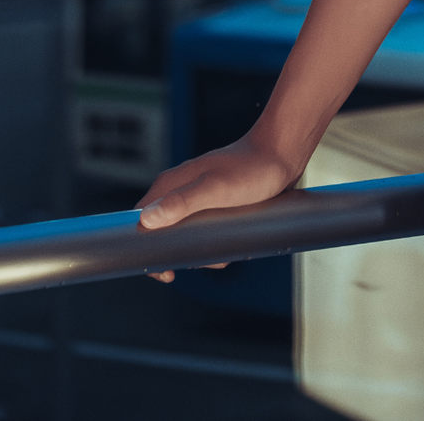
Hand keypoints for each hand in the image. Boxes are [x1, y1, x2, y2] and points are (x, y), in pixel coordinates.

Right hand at [137, 130, 296, 283]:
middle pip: (164, 233)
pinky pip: (207, 232)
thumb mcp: (215, 188)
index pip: (140, 220)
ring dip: (203, 251)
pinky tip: (233, 244)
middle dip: (180, 254)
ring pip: (188, 236)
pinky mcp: (217, 204)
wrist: (283, 153)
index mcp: (172, 184)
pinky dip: (217, 243)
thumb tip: (146, 220)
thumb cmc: (252, 168)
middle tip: (203, 259)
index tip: (162, 268)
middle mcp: (182, 190)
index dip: (143, 247)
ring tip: (225, 251)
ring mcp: (199, 197)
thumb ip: (182, 203)